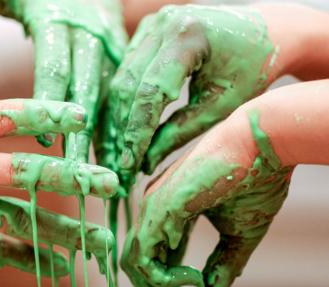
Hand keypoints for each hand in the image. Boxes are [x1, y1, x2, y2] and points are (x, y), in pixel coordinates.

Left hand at [0, 0, 127, 161]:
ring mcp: (111, 51)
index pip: (54, 67)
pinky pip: (122, 98)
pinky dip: (119, 125)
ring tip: (105, 172)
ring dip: (109, 136)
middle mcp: (89, 39)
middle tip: (77, 171)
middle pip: (86, 91)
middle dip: (83, 134)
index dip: (50, 103)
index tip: (44, 141)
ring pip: (112, 99)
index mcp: (59, 23)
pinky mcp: (123, 62)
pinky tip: (117, 153)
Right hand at [105, 4, 282, 180]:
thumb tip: (145, 162)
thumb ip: (180, 132)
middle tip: (125, 162)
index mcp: (189, 36)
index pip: (150, 92)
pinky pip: (128, 69)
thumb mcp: (220, 106)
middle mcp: (164, 23)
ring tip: (124, 148)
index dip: (137, 132)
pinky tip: (127, 124)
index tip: (131, 163)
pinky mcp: (149, 30)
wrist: (265, 33)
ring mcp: (154, 24)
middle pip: (129, 85)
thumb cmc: (252, 69)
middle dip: (125, 128)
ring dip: (121, 116)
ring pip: (123, 78)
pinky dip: (126, 100)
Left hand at [122, 93, 294, 286]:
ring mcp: (153, 206)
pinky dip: (163, 279)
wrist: (261, 145)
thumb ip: (222, 266)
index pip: (155, 256)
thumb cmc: (254, 182)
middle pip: (139, 263)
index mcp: (169, 211)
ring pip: (136, 263)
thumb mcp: (239, 236)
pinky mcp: (159, 206)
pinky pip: (144, 256)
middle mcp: (155, 209)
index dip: (167, 286)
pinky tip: (191, 279)